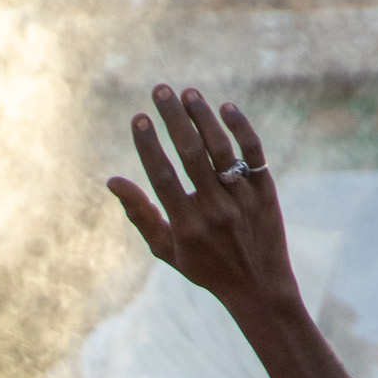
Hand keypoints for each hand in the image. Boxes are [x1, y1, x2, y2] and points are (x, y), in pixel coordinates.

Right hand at [108, 86, 299, 319]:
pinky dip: (240, 127)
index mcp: (187, 227)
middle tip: (160, 90)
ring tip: (187, 94)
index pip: (164, 178)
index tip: (138, 118)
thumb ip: (140, 215)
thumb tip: (113, 181)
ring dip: (203, 116)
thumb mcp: (166, 250)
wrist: (258, 286)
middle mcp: (215, 211)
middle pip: (192, 155)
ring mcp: (242, 199)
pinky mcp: (265, 190)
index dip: (149, 146)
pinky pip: (253, 151)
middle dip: (173, 119)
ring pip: (222, 148)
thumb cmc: (205, 267)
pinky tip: (224, 108)